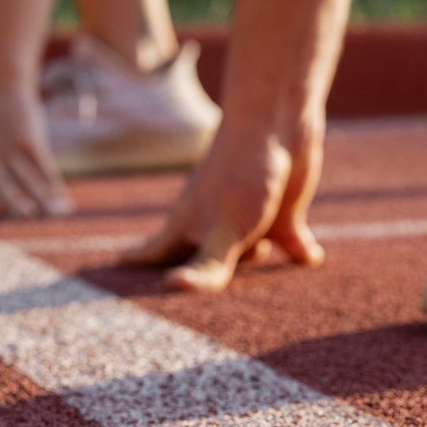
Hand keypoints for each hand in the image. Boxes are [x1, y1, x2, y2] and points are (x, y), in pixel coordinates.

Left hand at [0, 79, 71, 218]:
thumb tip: (6, 215)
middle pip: (1, 189)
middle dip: (15, 206)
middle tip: (27, 217)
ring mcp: (7, 151)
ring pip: (29, 182)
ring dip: (46, 200)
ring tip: (57, 214)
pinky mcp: (28, 142)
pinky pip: (45, 170)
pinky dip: (56, 188)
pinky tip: (66, 204)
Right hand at [121, 117, 324, 291]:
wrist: (278, 125)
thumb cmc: (241, 176)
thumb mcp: (223, 230)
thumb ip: (208, 267)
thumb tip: (176, 289)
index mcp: (189, 228)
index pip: (158, 255)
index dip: (140, 266)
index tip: (115, 273)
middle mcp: (215, 226)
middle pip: (205, 263)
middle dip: (206, 279)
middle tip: (202, 301)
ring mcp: (249, 219)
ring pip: (249, 257)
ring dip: (256, 266)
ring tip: (261, 269)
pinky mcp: (283, 214)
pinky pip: (292, 243)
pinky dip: (301, 252)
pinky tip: (311, 256)